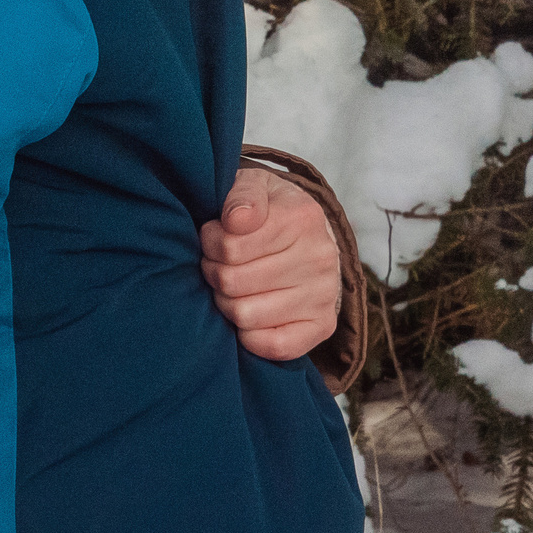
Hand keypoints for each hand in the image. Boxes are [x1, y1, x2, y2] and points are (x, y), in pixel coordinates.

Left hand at [200, 165, 340, 361]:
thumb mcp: (254, 185)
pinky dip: (250, 336)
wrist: (307, 234)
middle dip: (213, 272)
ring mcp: (324, 295)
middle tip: (216, 264)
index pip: (229, 246)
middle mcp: (319, 258)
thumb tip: (236, 220)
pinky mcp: (323, 326)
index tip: (211, 236)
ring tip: (230, 285)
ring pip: (245, 315)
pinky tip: (246, 314)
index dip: (208, 242)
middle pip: (232, 282)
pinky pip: (276, 347)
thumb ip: (242, 194)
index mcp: (302, 218)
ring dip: (225, 302)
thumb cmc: (269, 210)